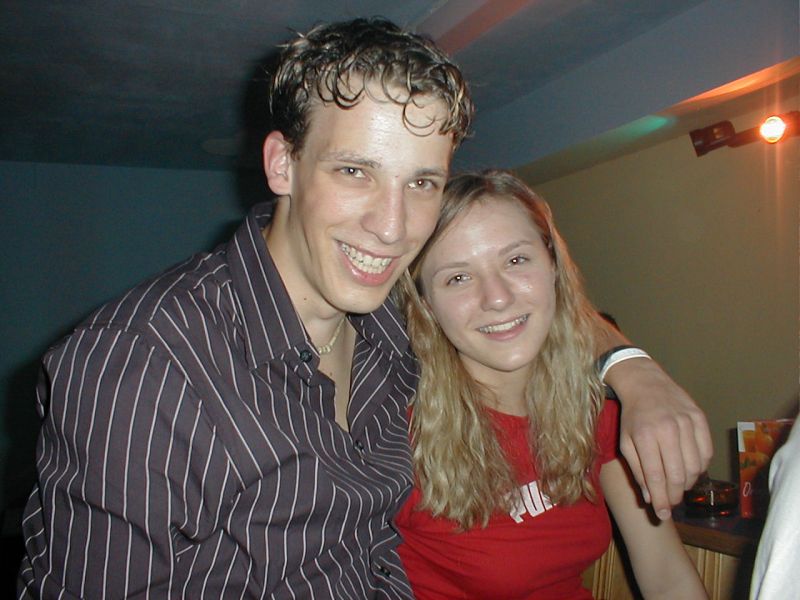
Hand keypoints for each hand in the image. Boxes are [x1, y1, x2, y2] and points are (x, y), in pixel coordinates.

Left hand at [606, 357, 712, 519]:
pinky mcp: (701, 418)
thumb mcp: (626, 442)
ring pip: (695, 466)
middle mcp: (667, 428)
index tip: (661, 515)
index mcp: (644, 435)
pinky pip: (706, 453)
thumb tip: (651, 498)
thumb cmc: (633, 417)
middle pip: (678, 474)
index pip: (655, 475)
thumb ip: (637, 471)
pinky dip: (700, 467)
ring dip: (687, 483)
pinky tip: (689, 468)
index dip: (660, 499)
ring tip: (677, 485)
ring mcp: (687, 422)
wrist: (646, 384)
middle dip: (675, 495)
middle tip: (670, 504)